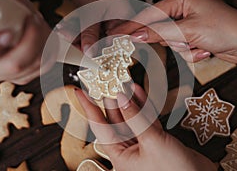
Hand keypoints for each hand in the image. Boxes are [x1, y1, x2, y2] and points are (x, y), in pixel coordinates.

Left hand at [56, 0, 132, 56]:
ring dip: (76, 35)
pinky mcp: (99, 19)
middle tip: (69, 41)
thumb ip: (90, 34)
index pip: (113, 45)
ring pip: (92, 36)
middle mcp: (119, 24)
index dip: (98, 53)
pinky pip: (88, 29)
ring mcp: (109, 21)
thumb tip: (90, 54)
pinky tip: (66, 26)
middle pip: (100, 42)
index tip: (83, 57)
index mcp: (124, 23)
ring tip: (64, 31)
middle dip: (82, 42)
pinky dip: (77, 28)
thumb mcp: (91, 13)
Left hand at [75, 84, 216, 170]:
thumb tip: (121, 98)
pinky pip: (145, 120)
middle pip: (115, 119)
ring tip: (123, 81)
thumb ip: (136, 118)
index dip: (89, 108)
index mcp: (120, 156)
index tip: (80, 92)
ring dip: (129, 100)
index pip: (99, 127)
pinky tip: (139, 93)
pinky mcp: (156, 139)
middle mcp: (128, 149)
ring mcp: (142, 143)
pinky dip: (143, 106)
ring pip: (131, 117)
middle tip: (109, 80)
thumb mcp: (152, 142)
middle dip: (112, 99)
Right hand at [109, 0, 236, 68]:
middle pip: (160, 28)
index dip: (133, 25)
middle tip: (169, 43)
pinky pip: (183, 48)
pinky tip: (206, 50)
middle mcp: (185, 8)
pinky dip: (193, 53)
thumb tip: (136, 36)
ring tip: (200, 45)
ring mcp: (190, 23)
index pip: (151, 13)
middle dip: (170, 40)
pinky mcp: (196, 36)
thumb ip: (159, 33)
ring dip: (185, 48)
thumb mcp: (188, 31)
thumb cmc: (226, 30)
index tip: (116, 33)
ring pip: (172, 41)